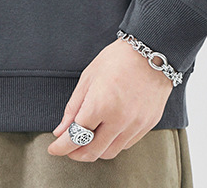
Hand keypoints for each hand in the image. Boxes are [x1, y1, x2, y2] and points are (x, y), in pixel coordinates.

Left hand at [47, 38, 173, 160]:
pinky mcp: (148, 125)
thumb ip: (74, 107)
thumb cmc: (118, 59)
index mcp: (101, 105)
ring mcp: (136, 125)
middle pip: (92, 151)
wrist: (152, 53)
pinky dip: (112, 144)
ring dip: (94, 150)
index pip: (76, 137)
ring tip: (86, 140)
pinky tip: (106, 133)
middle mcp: (119, 120)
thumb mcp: (88, 77)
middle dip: (75, 153)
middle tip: (67, 147)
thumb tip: (61, 130)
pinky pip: (126, 144)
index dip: (61, 146)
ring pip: (110, 152)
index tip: (54, 148)